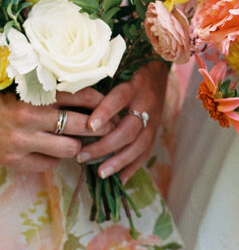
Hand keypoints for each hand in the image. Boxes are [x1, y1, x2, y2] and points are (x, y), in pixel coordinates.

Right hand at [0, 88, 110, 172]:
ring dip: (77, 144)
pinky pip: (50, 164)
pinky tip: (54, 150)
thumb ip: (50, 90)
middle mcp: (30, 118)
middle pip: (81, 125)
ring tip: (79, 140)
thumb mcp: (24, 89)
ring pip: (70, 148)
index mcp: (34, 94)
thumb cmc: (2, 101)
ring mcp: (22, 142)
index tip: (112, 105)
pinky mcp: (15, 161)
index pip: (79, 96)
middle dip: (99, 127)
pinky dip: (56, 157)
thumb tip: (88, 93)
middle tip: (109, 127)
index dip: (101, 102)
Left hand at [77, 62, 168, 182]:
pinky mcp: (155, 130)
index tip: (89, 126)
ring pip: (139, 144)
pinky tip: (120, 179)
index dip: (106, 112)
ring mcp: (153, 119)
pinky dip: (133, 167)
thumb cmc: (129, 70)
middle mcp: (146, 103)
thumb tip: (68, 97)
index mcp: (135, 85)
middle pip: (129, 128)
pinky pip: (146, 152)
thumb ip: (99, 84)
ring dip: (119, 160)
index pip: (120, 97)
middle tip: (82, 155)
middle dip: (106, 145)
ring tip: (100, 173)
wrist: (158, 70)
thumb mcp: (116, 70)